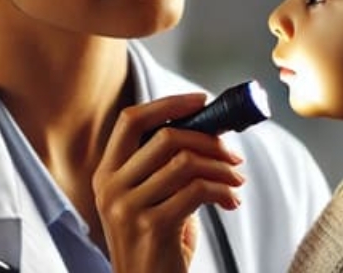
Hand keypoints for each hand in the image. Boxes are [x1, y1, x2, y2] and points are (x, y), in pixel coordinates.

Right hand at [93, 93, 244, 272]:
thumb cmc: (157, 243)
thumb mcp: (150, 199)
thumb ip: (166, 167)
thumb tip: (208, 129)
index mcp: (106, 174)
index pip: (130, 120)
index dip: (168, 104)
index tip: (202, 101)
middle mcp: (110, 187)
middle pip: (164, 136)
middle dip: (207, 139)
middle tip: (231, 154)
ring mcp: (128, 207)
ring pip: (186, 162)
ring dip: (221, 168)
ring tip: (236, 181)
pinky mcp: (152, 226)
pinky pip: (198, 191)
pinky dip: (223, 191)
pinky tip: (231, 202)